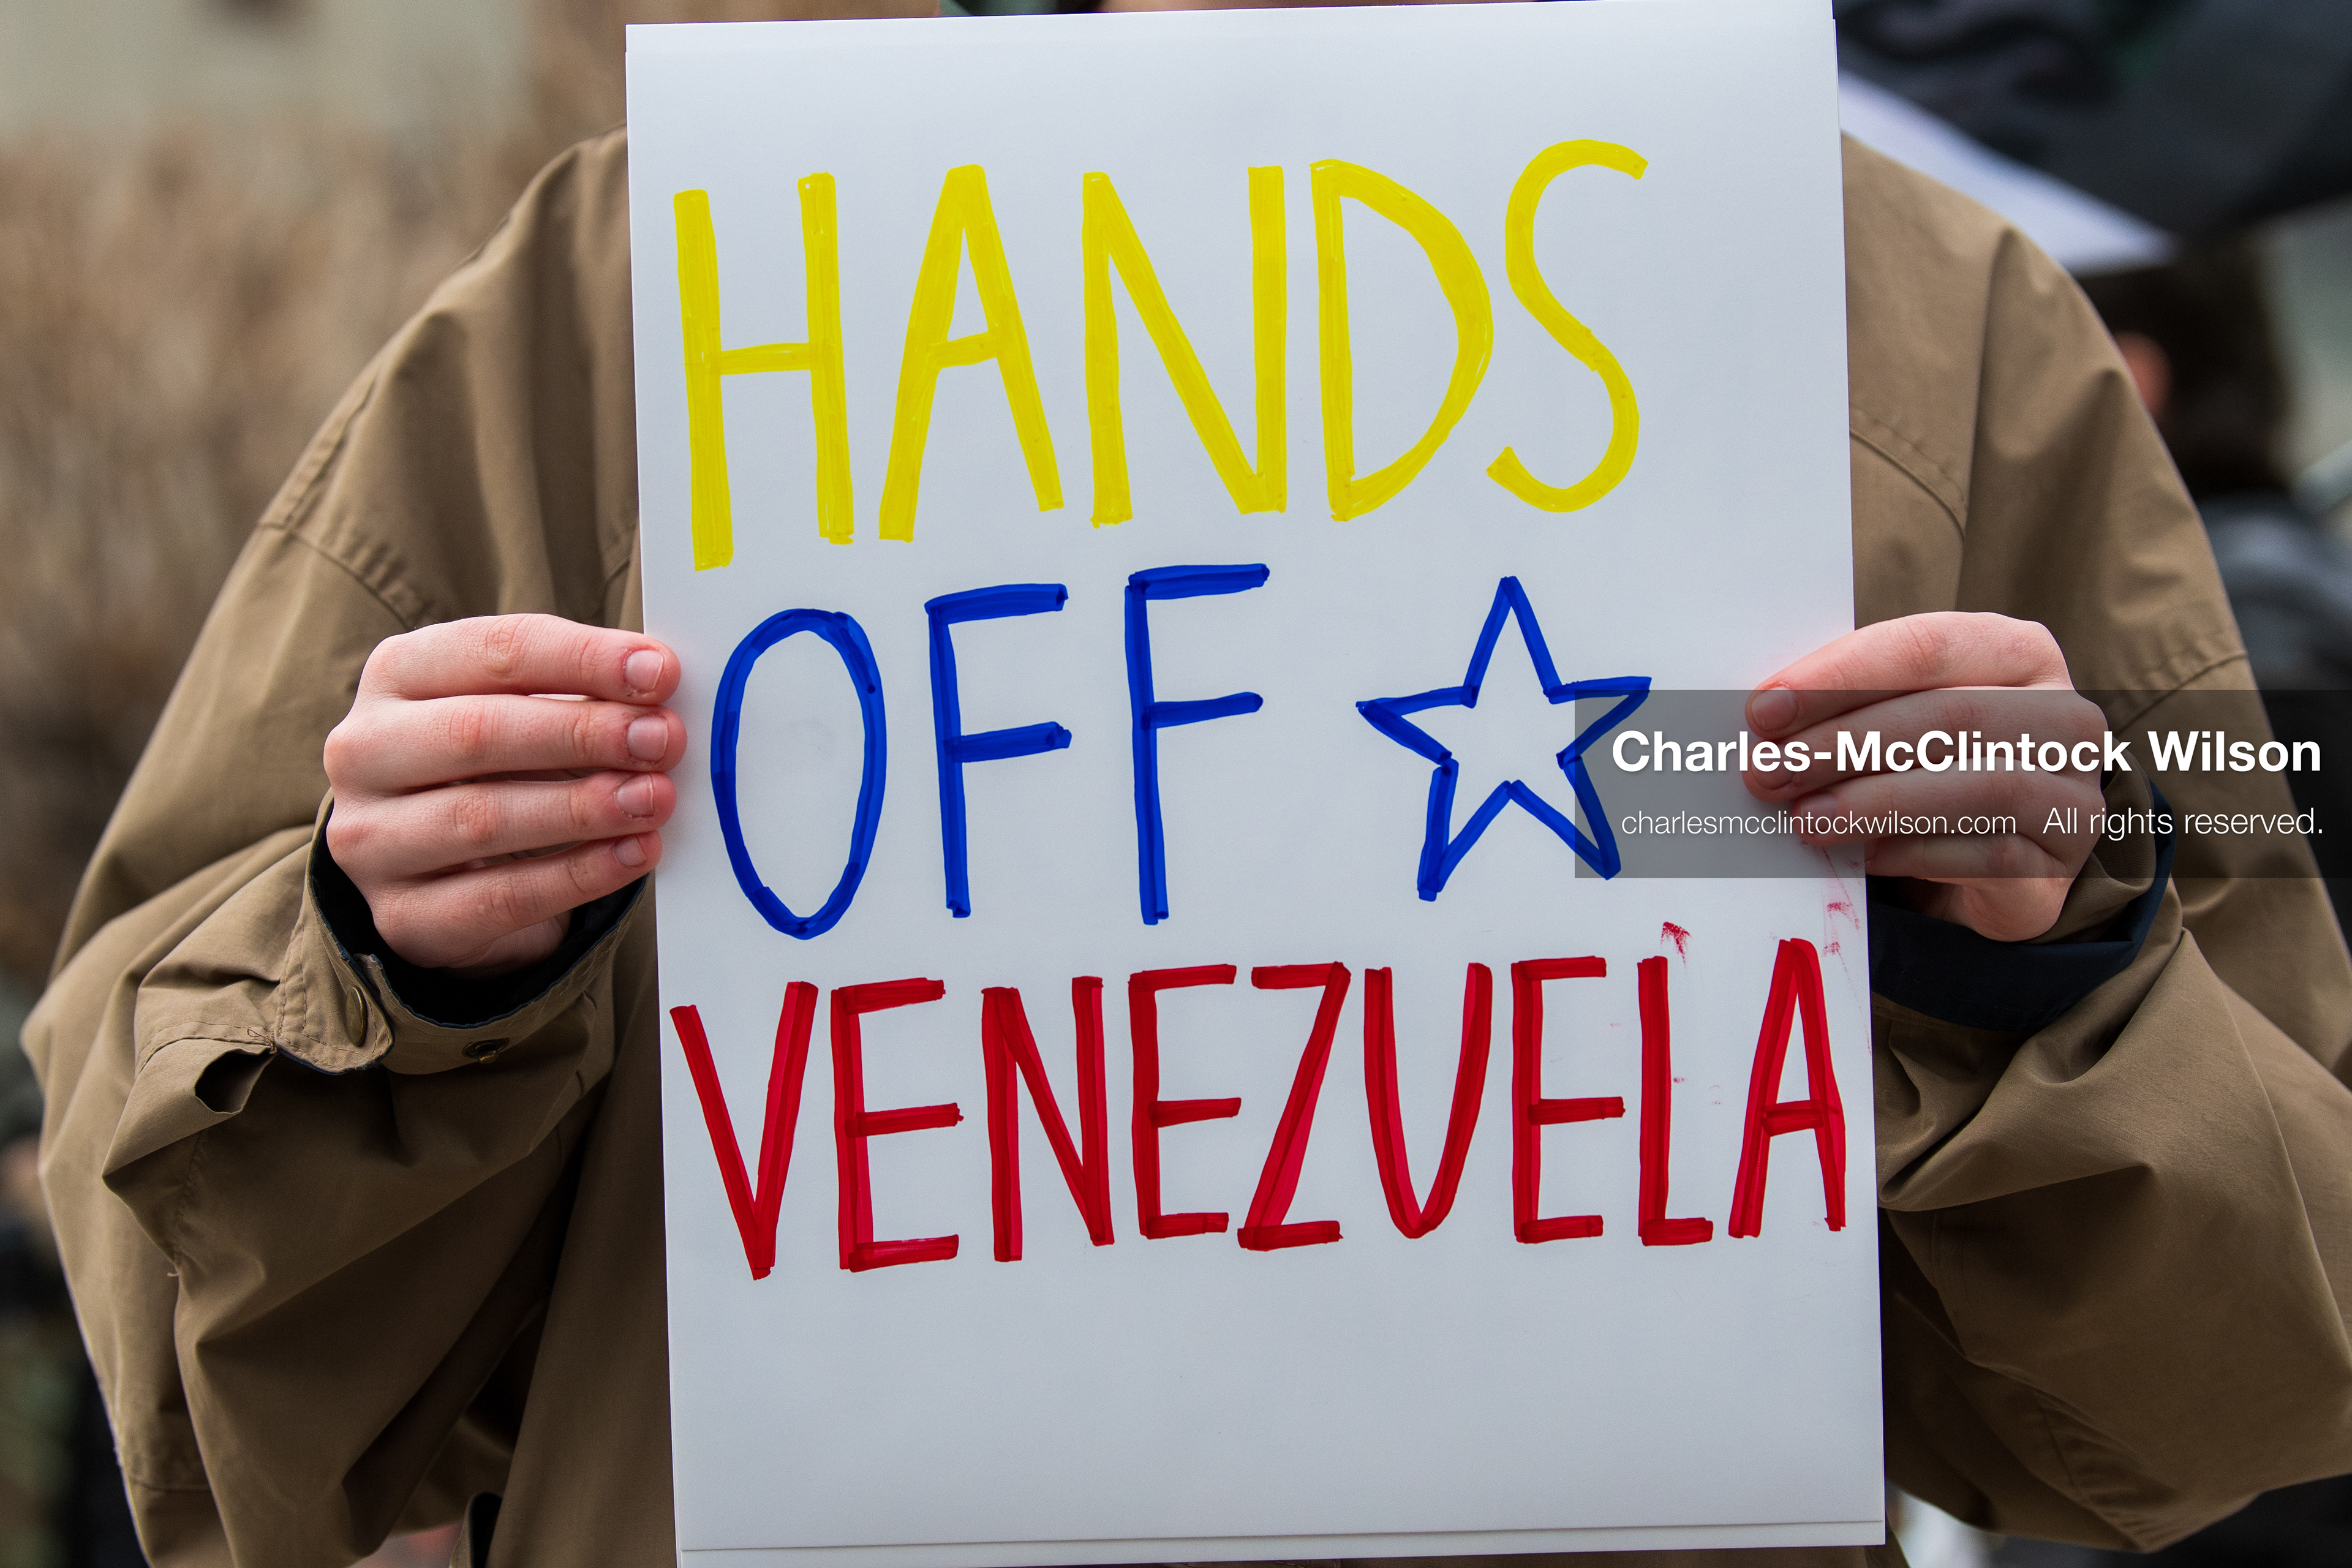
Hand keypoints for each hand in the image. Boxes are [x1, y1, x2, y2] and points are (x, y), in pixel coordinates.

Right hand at [324, 615, 684, 974]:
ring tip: (655, 798)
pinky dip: (577, 876)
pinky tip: (634, 854)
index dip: (582, 659)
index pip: (493, 652)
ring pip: (482, 818)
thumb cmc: (493, 766)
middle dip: (583, 733)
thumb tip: (659, 683)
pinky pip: (499, 899)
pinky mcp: (402, 915)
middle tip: (662, 739)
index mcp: (396, 673)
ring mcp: (372, 838)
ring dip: (583, 807)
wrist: (438, 869)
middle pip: (478, 732)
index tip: (659, 671)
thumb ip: (580, 693)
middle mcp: (365, 750)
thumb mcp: (523, 709)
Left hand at [1742, 612, 2106, 942]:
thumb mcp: (1896, 718)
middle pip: (1948, 715)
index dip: (1841, 676)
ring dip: (1875, 802)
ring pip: (1976, 786)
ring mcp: (2074, 790)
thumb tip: (1763, 722)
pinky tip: (1860, 856)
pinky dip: (1913, 851)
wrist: (1994, 857)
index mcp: (2019, 652)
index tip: (1764, 709)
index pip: (1926, 646)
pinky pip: (1986, 854)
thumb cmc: (1931, 765)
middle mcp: (2063, 715)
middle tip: (1768, 772)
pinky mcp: (2062, 861)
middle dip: (1845, 743)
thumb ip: (1850, 706)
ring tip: (1803, 819)